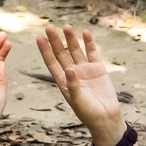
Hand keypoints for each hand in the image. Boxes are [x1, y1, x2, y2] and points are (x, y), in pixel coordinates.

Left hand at [37, 25, 125, 145]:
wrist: (106, 118)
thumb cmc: (89, 113)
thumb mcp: (78, 101)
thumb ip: (73, 85)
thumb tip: (69, 69)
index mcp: (63, 81)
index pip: (51, 63)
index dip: (45, 51)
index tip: (39, 38)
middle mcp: (72, 73)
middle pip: (61, 53)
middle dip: (55, 41)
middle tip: (49, 27)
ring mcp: (85, 70)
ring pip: (76, 50)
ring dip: (71, 39)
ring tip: (66, 26)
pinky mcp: (98, 69)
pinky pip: (92, 53)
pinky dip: (89, 43)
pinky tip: (85, 32)